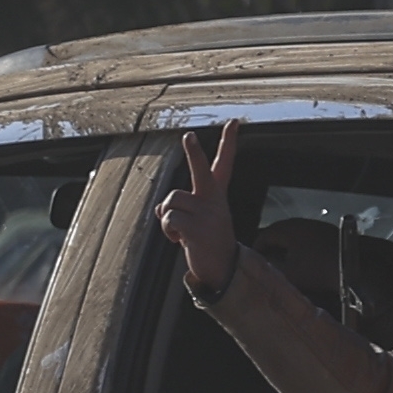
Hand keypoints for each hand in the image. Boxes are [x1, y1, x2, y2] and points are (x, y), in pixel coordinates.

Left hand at [155, 123, 244, 294]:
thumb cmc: (208, 242)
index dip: (229, 142)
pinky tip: (178, 240)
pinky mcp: (197, 229)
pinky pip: (169, 218)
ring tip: (177, 231)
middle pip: (202, 170)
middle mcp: (214, 201)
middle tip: (189, 136)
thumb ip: (181, 209)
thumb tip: (158, 210)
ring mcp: (208, 214)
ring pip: (172, 199)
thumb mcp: (198, 221)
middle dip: (195, 152)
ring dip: (167, 215)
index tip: (234, 122)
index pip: (225, 163)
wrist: (223, 270)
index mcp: (217, 195)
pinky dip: (167, 229)